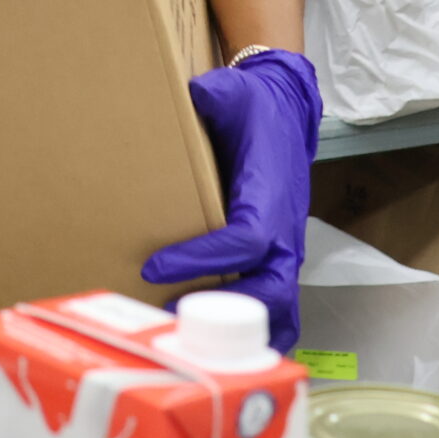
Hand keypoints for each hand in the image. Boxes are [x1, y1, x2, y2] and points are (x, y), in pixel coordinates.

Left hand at [142, 49, 321, 352]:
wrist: (284, 112)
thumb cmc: (253, 106)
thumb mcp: (230, 91)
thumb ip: (212, 95)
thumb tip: (193, 97)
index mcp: (270, 194)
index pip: (245, 239)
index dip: (202, 258)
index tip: (154, 266)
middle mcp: (283, 229)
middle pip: (270, 289)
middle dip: (223, 312)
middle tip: (167, 318)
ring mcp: (283, 248)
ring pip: (279, 308)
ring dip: (240, 332)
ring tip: (186, 339)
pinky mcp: (275, 258)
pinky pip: (274, 306)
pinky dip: (252, 331)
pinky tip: (214, 345)